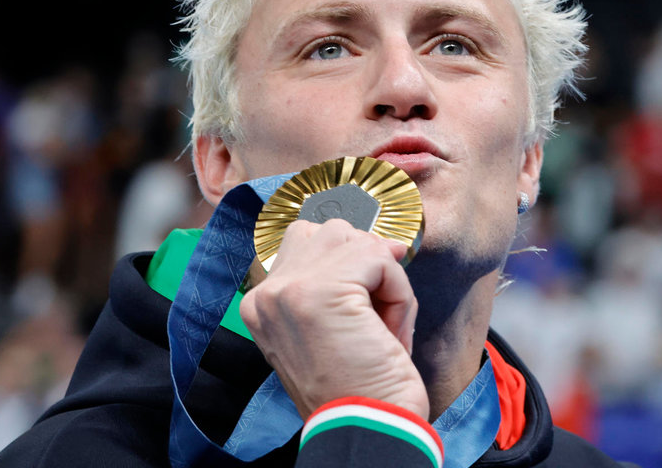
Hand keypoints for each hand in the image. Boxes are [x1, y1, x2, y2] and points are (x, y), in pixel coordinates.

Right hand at [239, 219, 428, 419]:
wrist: (365, 429)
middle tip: (372, 322)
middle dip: (368, 269)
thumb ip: (343, 279)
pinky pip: (383, 260)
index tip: (361, 313)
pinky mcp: (322, 289)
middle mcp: (268, 291)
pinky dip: (399, 295)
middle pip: (334, 233)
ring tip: (379, 326)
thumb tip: (390, 244)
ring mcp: (290, 287)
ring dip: (385, 282)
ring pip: (360, 242)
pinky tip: (386, 332)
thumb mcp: (334, 327)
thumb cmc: (358, 386)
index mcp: (262, 302)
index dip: (352, 267)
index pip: (309, 242)